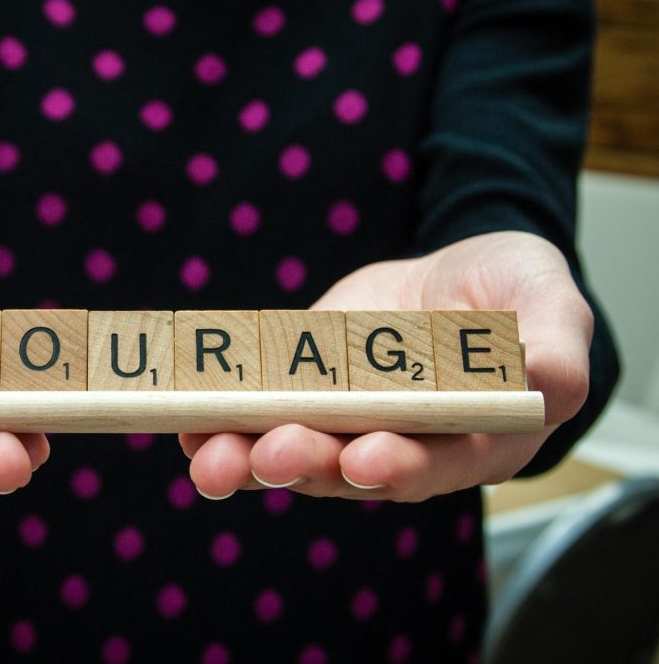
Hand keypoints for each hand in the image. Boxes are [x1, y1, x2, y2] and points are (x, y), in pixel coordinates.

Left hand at [180, 231, 592, 501]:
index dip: (402, 466)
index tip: (365, 458)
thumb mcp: (548, 301)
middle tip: (269, 454)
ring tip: (209, 455)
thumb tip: (550, 379)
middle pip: (350, 468)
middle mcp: (401, 443)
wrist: (454, 276)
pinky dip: (221, 421)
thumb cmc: (512, 293)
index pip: (437, 462)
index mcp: (471, 436)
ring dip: (247, 455)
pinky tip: (187, 422)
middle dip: (308, 463)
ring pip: (294, 451)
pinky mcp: (302, 394)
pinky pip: (259, 414)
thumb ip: (555, 343)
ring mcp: (344, 422)